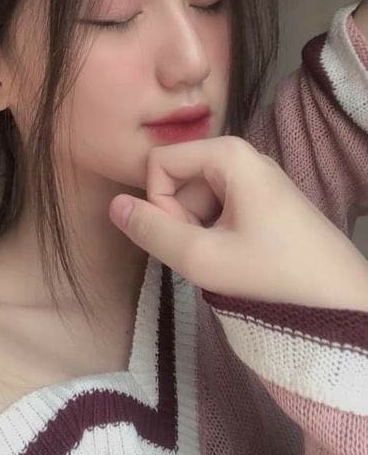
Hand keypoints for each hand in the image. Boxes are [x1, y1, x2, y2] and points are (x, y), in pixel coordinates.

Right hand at [109, 136, 367, 310]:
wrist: (342, 301)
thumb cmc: (272, 275)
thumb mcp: (202, 258)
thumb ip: (151, 231)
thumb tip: (113, 204)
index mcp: (228, 154)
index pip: (159, 162)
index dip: (158, 203)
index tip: (184, 237)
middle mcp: (242, 155)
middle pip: (179, 177)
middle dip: (179, 217)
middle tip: (206, 254)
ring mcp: (255, 177)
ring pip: (196, 195)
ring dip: (196, 229)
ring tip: (223, 260)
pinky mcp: (264, 198)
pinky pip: (218, 205)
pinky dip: (215, 232)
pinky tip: (235, 258)